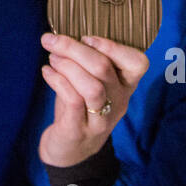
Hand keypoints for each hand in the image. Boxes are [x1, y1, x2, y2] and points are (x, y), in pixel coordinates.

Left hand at [37, 33, 148, 168]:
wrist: (70, 152)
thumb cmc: (79, 109)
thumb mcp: (90, 84)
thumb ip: (86, 62)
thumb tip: (63, 32)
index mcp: (125, 86)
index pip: (138, 63)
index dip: (113, 46)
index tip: (86, 37)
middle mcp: (118, 103)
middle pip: (104, 68)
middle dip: (75, 48)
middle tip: (52, 40)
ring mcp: (100, 120)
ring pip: (92, 86)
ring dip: (67, 66)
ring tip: (51, 57)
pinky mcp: (79, 131)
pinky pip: (73, 101)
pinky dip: (57, 81)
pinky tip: (47, 72)